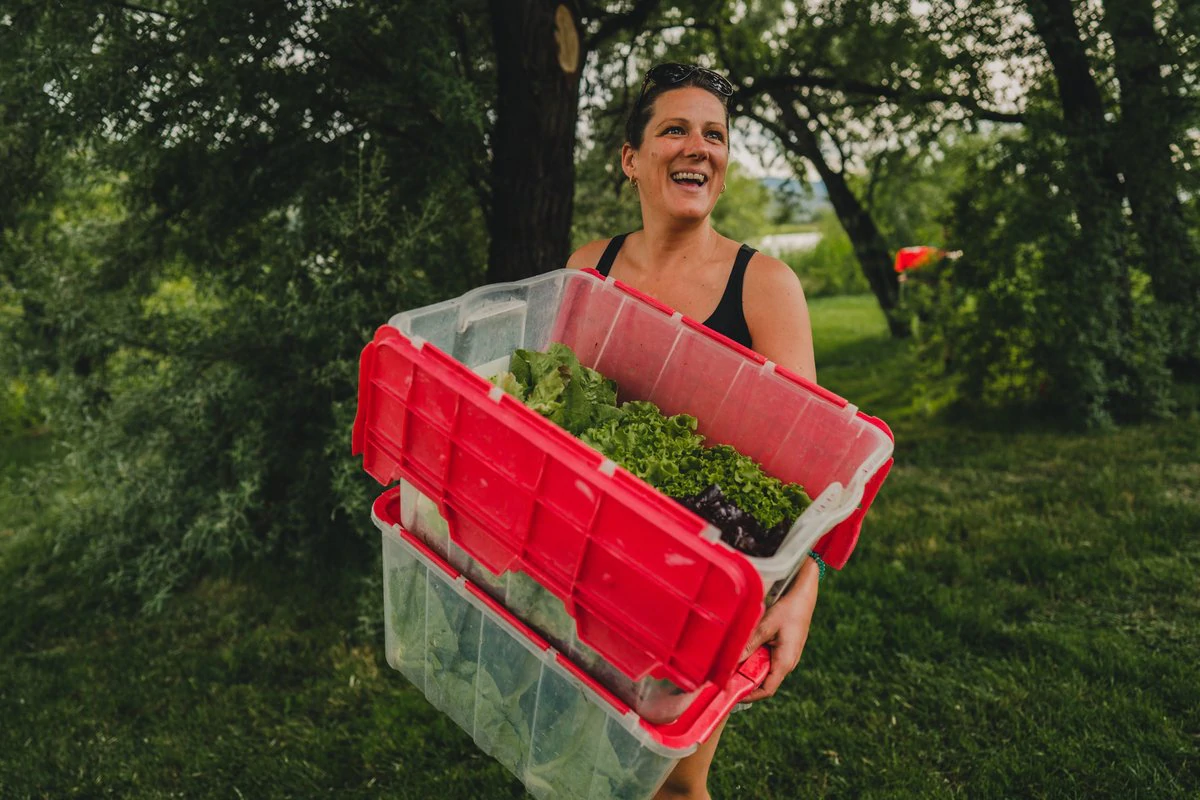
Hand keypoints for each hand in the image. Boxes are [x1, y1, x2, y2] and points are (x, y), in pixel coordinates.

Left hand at [739, 558, 819, 702]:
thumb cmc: (788, 611)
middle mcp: (787, 663)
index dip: (750, 695)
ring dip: (749, 668)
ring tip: (730, 666)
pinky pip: (768, 659)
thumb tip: (732, 662)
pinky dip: (755, 658)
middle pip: (764, 681)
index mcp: (785, 662)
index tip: (732, 694)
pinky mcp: (784, 649)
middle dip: (745, 681)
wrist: (804, 597)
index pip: (767, 690)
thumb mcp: (765, 627)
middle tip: (725, 679)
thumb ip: (750, 645)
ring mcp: (786, 657)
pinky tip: (743, 651)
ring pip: (765, 669)